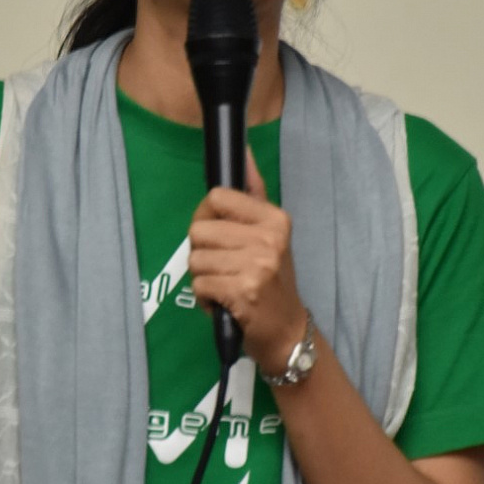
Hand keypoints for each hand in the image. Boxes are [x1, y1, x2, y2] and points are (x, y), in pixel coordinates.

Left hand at [187, 152, 307, 374]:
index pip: (217, 198)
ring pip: (195, 259)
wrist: (287, 331)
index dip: (207, 217)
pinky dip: (204, 298)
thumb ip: (253, 194)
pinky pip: (199, 285)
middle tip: (223, 267)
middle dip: (202, 252)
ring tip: (225, 285)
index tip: (219, 235)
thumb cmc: (274, 281)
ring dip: (202, 277)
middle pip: (199, 230)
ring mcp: (256, 265)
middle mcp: (268, 238)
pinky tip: (224, 302)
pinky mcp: (243, 292)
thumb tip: (244, 152)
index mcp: (274, 218)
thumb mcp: (271, 234)